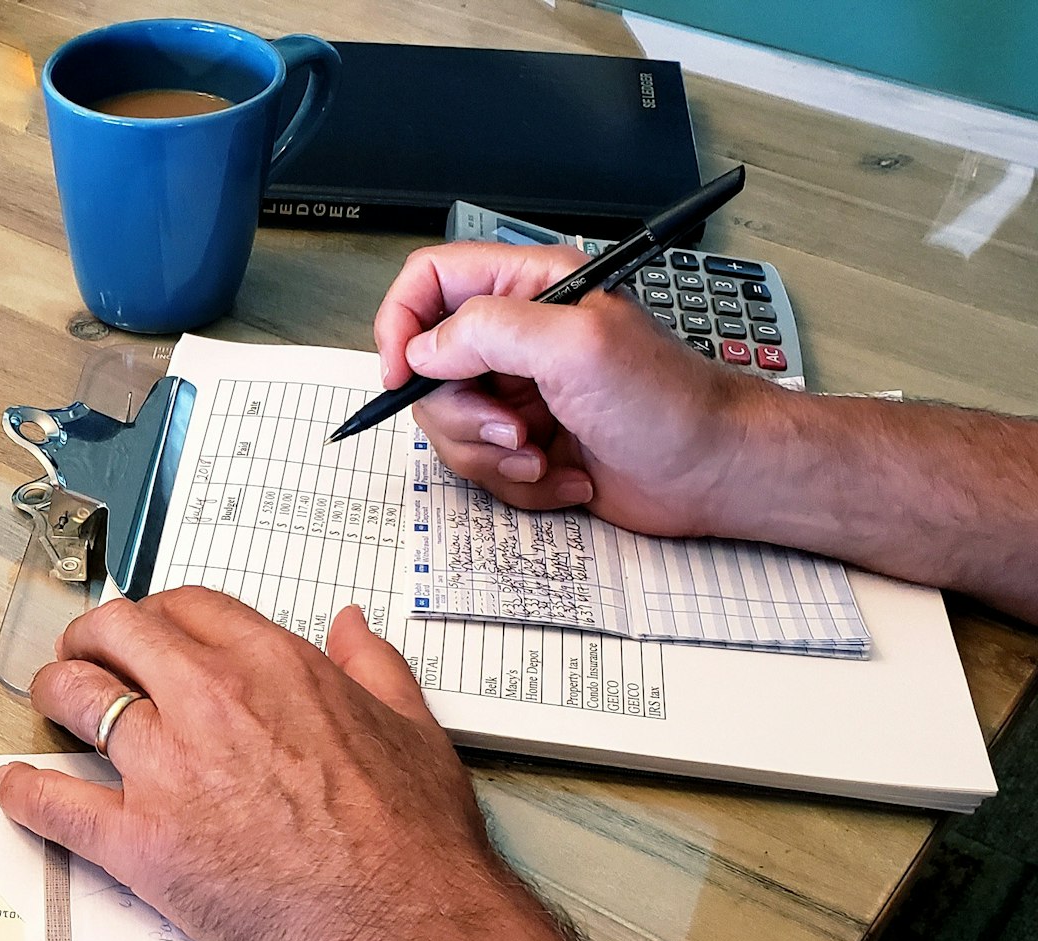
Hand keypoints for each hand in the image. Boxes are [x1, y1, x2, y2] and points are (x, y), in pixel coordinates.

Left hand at [0, 587, 518, 940]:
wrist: (411, 929)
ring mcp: (169, 770)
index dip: (154, 617)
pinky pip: (55, 804)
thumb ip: (373, 664)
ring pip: (75, 699)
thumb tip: (351, 626)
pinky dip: (25, 793)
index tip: (148, 636)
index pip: (183, 607)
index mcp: (274, 665)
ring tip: (51, 704)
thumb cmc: (417, 842)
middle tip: (84, 657)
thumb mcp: (412, 725)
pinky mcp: (142, 844)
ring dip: (53, 694)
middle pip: (115, 633)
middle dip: (90, 638)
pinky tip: (16, 790)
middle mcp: (211, 701)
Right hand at [374, 242, 770, 537]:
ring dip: (490, 455)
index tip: (402, 374)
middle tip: (509, 427)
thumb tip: (424, 348)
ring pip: (450, 426)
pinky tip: (566, 475)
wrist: (715, 473)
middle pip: (429, 369)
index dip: (402, 324)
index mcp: (530, 289)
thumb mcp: (576, 346)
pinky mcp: (528, 443)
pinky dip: (519, 482)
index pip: (430, 281)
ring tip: (542, 456)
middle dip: (460, 414)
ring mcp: (521, 393)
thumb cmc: (672, 402)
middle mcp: (519, 338)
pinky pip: (483, 467)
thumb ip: (488, 330)